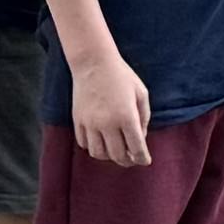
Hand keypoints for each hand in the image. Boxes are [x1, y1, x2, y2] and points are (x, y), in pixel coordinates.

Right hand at [72, 52, 151, 166]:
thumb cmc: (121, 75)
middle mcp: (107, 123)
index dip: (142, 158)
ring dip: (109, 156)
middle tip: (131, 159)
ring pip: (99, 154)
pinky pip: (84, 143)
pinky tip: (100, 141)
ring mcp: (90, 123)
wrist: (93, 62)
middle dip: (127, 161)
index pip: (136, 148)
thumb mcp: (140, 93)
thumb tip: (140, 138)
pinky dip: (93, 147)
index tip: (145, 161)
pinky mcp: (78, 120)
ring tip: (115, 150)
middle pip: (118, 155)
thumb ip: (144, 117)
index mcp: (126, 116)